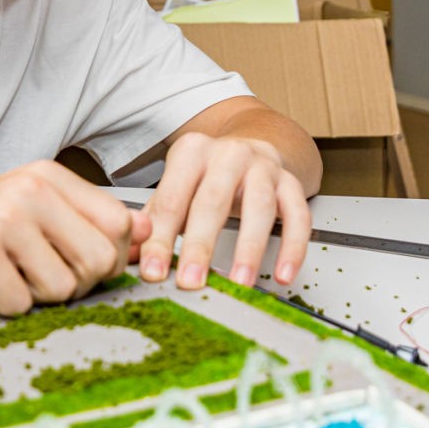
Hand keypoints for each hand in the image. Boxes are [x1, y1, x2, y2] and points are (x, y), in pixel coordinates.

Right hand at [0, 161, 149, 315]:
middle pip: (100, 260)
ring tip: (2, 274)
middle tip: (33, 274)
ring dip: (33, 296)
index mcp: (48, 176)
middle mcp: (31, 189)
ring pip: (63, 288)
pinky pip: (19, 304)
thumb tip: (148, 234)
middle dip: (73, 283)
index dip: (106, 258)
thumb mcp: (32, 217)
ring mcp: (5, 217)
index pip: (119, 224)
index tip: (73, 263)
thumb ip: (86, 223)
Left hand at [135, 131, 310, 290]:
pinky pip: (298, 216)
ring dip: (248, 248)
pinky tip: (283, 274)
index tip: (154, 271)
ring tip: (239, 282)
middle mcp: (229, 154)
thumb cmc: (209, 174)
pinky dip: (293, 247)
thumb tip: (130, 255)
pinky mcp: (291, 183)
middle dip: (199, 245)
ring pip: (259, 207)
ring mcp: (264, 167)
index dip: (160, 238)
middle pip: (212, 202)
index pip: (171, 199)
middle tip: (190, 280)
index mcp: (192, 152)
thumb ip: (155, 219)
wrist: (253, 145)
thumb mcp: (178, 184)